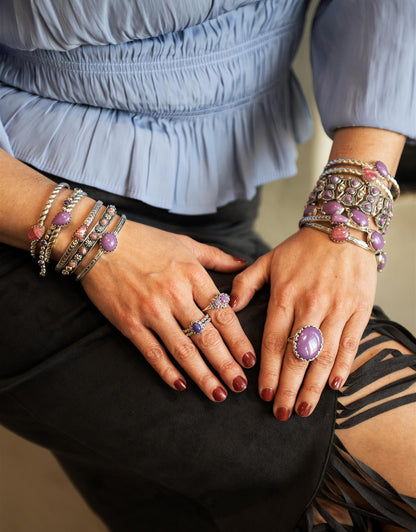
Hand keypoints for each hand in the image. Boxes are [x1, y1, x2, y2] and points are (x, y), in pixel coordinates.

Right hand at [81, 220, 255, 400]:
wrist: (98, 242)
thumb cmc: (146, 240)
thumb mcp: (185, 243)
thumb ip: (216, 257)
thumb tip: (243, 264)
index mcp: (192, 274)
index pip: (223, 314)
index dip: (239, 340)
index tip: (250, 359)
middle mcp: (175, 294)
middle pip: (208, 337)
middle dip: (227, 365)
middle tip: (241, 385)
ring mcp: (151, 310)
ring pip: (183, 350)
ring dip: (203, 375)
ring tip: (218, 394)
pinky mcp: (129, 322)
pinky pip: (152, 352)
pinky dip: (167, 371)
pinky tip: (181, 385)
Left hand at [230, 226, 376, 417]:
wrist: (343, 227)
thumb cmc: (303, 248)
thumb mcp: (269, 259)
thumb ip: (246, 283)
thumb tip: (228, 306)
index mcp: (285, 294)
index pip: (272, 341)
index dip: (266, 370)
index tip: (261, 393)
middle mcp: (310, 304)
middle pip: (297, 355)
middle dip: (287, 387)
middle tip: (280, 412)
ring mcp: (337, 308)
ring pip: (323, 355)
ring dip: (314, 386)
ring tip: (303, 408)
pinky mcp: (359, 309)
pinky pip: (350, 344)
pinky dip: (343, 367)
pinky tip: (335, 387)